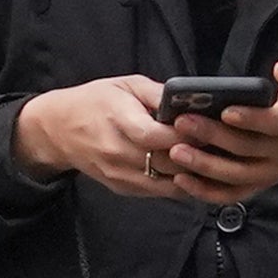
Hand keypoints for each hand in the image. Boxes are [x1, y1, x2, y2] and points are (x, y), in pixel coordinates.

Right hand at [13, 74, 208, 201]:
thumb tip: (193, 100)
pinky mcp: (123, 188)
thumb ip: (158, 94)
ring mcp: (120, 174)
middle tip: (219, 144)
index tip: (205, 127)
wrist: (59, 131)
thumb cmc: (95, 102)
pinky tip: (193, 171)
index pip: (156, 136)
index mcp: (118, 120)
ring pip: (168, 183)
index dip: (184, 134)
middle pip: (167, 162)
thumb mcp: (126, 85)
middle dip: (197, 154)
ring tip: (211, 159)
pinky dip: (180, 183)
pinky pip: (160, 192)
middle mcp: (117, 152)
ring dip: (193, 174)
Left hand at [160, 57, 277, 200]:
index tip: (226, 110)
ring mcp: (269, 173)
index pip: (273, 124)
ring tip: (175, 151)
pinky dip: (206, 192)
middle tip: (182, 122)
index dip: (251, 119)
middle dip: (213, 137)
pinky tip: (181, 179)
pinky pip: (232, 194)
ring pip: (235, 176)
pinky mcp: (258, 184)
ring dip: (204, 166)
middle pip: (246, 149)